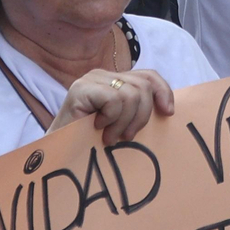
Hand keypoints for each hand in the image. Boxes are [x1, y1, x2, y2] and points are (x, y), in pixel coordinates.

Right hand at [50, 67, 175, 146]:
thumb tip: (169, 109)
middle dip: (141, 116)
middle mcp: (103, 74)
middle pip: (143, 86)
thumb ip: (138, 109)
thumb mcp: (123, 122)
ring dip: (124, 122)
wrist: (60, 154)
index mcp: (115, 79)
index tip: (169, 113)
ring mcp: (91, 80)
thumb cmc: (92, 141)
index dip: (163, 92)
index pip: (149, 76)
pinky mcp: (81, 89)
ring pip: (131, 95)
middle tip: (126, 136)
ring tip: (110, 135)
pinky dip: (111, 119)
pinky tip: (97, 127)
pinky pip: (114, 100)